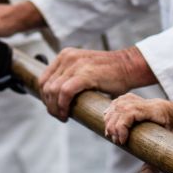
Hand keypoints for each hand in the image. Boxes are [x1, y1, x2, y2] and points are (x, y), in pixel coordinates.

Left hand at [40, 47, 156, 121]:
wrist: (129, 67)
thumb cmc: (109, 73)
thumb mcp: (83, 69)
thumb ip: (69, 78)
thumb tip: (54, 98)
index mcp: (65, 55)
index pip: (43, 79)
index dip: (45, 97)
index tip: (53, 108)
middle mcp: (68, 57)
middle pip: (46, 86)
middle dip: (49, 105)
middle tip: (60, 115)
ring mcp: (76, 64)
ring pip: (53, 91)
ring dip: (55, 108)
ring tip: (64, 116)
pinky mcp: (85, 74)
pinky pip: (65, 93)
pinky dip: (62, 106)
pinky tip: (67, 114)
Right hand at [103, 93, 172, 146]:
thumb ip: (162, 161)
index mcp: (161, 110)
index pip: (132, 110)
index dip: (121, 124)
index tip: (121, 141)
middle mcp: (153, 104)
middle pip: (123, 105)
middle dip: (114, 123)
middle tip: (116, 141)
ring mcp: (149, 103)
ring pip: (122, 101)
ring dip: (112, 116)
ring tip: (112, 134)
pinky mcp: (147, 106)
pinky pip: (126, 101)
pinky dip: (115, 109)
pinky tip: (111, 121)